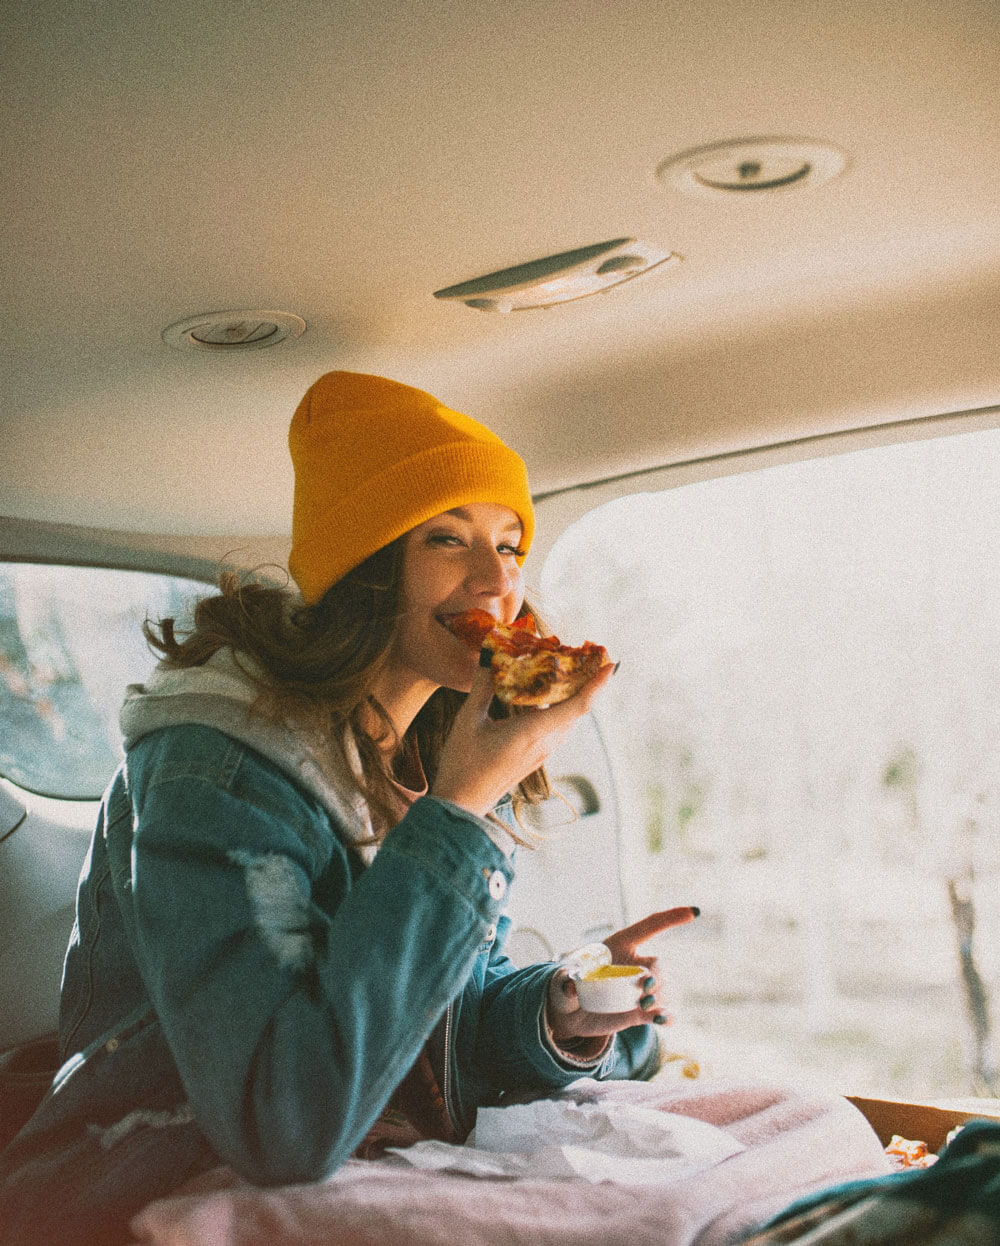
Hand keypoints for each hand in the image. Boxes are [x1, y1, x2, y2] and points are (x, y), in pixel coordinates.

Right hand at [431, 659, 614, 817]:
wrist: (462, 801)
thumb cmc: (463, 762)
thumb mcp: (469, 720)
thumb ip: (482, 687)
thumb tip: (490, 655)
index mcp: (533, 732)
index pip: (577, 706)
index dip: (596, 685)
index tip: (610, 664)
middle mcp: (545, 742)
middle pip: (577, 708)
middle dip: (587, 681)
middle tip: (588, 654)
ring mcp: (543, 752)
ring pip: (568, 717)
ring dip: (573, 693)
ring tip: (569, 668)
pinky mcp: (537, 756)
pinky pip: (557, 726)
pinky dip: (559, 706)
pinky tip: (545, 693)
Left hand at [546, 907, 698, 1044]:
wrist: (569, 1014)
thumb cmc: (566, 988)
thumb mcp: (562, 980)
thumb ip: (567, 981)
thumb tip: (571, 986)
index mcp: (620, 945)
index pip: (651, 927)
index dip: (672, 917)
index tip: (695, 912)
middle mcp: (635, 965)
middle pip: (659, 965)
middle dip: (658, 976)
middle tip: (644, 989)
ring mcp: (640, 989)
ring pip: (663, 989)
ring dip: (660, 996)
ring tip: (644, 1005)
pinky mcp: (641, 1013)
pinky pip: (663, 1013)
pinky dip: (667, 1016)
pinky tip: (662, 1019)